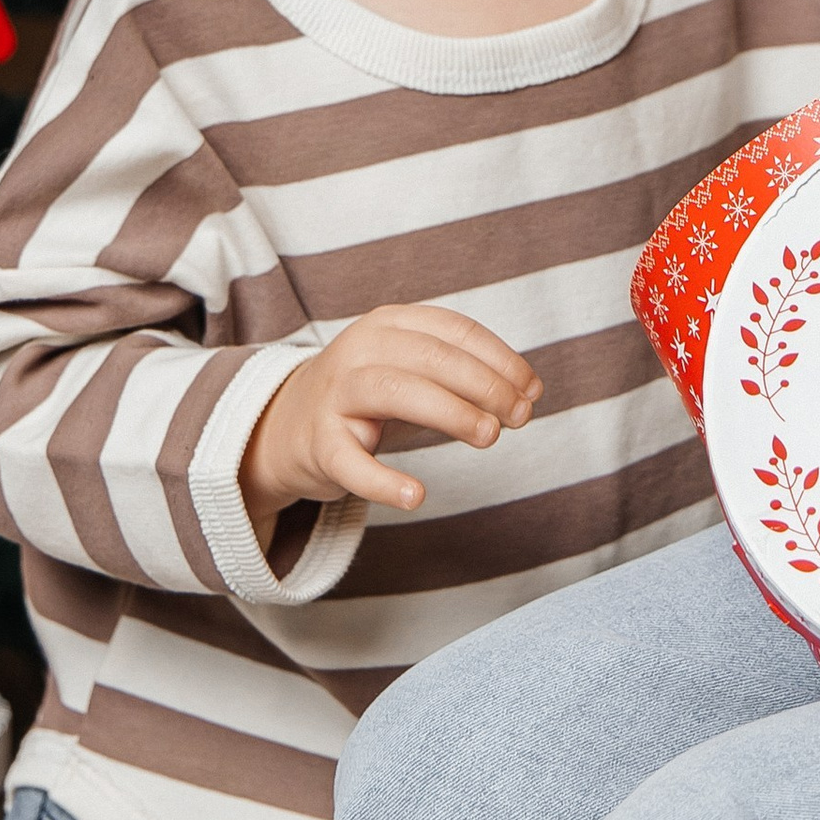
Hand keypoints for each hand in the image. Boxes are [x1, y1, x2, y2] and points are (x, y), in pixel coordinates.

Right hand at [242, 305, 542, 516]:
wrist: (287, 426)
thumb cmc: (370, 396)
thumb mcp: (414, 372)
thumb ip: (465, 377)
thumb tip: (527, 393)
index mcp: (390, 323)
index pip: (455, 330)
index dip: (500, 358)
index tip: (532, 389)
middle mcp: (360, 348)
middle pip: (430, 357)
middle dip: (484, 384)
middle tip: (519, 416)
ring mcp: (335, 394)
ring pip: (395, 391)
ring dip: (450, 412)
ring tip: (489, 437)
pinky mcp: (319, 443)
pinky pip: (349, 462)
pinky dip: (382, 480)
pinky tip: (416, 496)